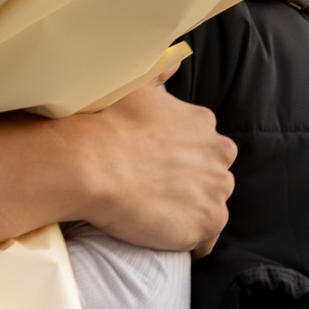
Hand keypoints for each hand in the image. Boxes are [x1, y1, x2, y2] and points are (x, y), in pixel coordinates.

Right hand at [65, 82, 234, 253]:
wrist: (88, 163)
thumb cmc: (104, 122)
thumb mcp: (134, 87)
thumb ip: (160, 75)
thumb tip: (174, 65)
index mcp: (204, 125)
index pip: (205, 148)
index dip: (182, 160)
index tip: (158, 168)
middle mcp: (219, 156)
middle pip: (213, 177)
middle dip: (192, 185)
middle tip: (155, 194)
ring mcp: (215, 191)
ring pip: (211, 207)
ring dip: (190, 213)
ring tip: (156, 218)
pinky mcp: (207, 224)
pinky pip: (205, 242)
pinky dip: (189, 243)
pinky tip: (164, 238)